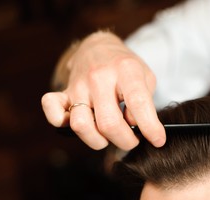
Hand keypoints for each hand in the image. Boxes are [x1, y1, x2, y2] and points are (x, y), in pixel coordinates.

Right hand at [41, 31, 165, 149]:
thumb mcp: (146, 78)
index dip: (150, 128)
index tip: (158, 141)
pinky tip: (80, 124)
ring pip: (81, 125)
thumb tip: (133, 126)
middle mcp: (99, 77)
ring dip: (98, 140)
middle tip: (132, 140)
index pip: (138, 104)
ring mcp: (79, 85)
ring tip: (109, 136)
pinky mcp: (64, 92)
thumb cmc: (127, 68)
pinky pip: (52, 110)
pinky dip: (61, 122)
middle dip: (125, 141)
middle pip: (109, 123)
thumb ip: (144, 102)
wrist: (99, 48)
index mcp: (126, 71)